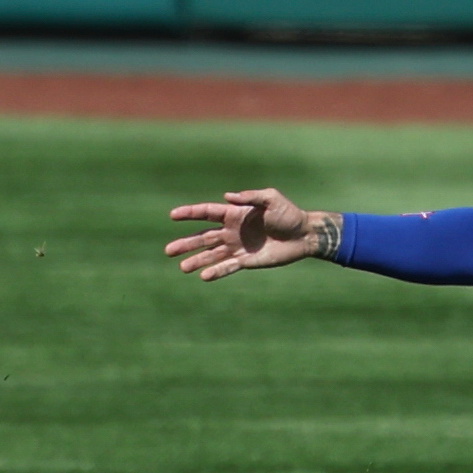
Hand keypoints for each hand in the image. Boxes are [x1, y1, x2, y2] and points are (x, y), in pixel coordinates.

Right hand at [165, 188, 330, 280]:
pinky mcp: (247, 261)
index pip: (207, 213)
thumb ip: (250, 197)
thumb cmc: (288, 214)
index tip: (172, 215)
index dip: (190, 213)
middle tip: (168, 250)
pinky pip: (228, 267)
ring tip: (182, 267)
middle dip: (186, 243)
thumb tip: (227, 196)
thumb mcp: (271, 199)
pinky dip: (216, 271)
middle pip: (203, 237)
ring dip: (197, 260)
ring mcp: (238, 247)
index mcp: (234, 213)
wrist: (303, 235)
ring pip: (211, 254)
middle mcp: (232, 231)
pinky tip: (203, 276)